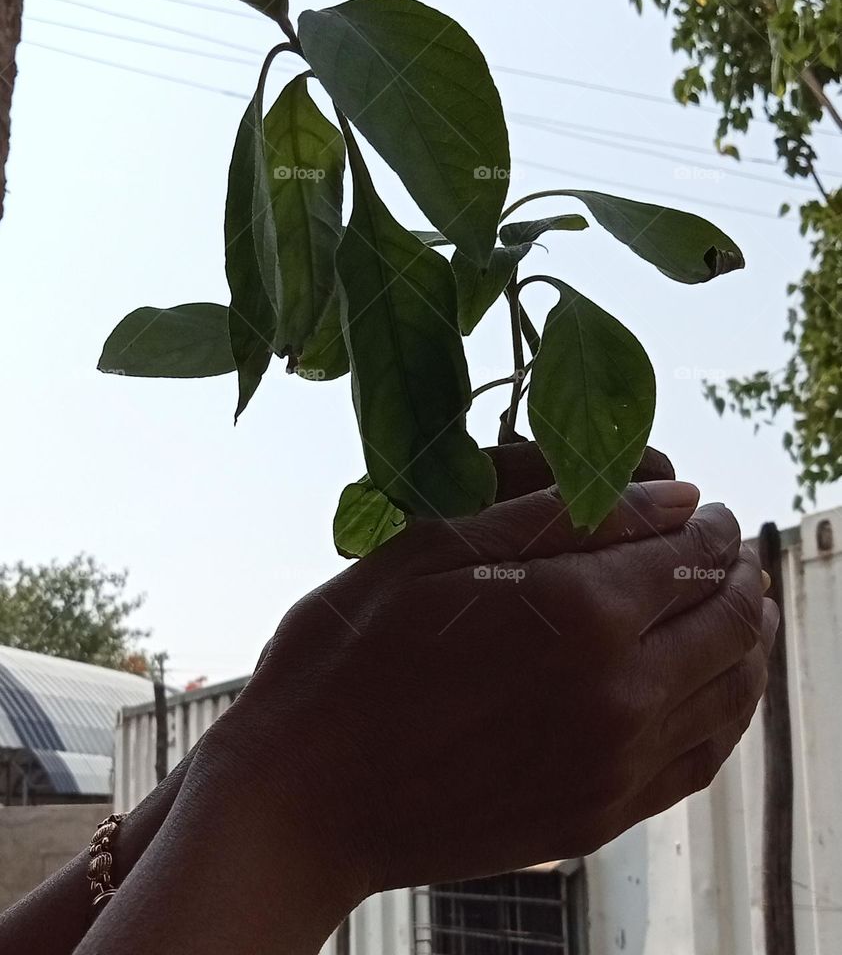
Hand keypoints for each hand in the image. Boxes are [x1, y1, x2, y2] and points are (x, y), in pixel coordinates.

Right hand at [211, 464, 776, 899]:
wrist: (300, 798)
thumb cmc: (348, 652)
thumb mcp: (438, 548)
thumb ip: (560, 514)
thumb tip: (674, 496)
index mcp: (578, 612)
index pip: (688, 554)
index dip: (708, 523)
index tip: (707, 510)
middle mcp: (617, 694)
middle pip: (728, 621)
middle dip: (737, 573)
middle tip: (728, 548)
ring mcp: (612, 767)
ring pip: (730, 694)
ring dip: (746, 640)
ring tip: (735, 609)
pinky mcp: (597, 818)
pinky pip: (699, 761)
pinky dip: (725, 712)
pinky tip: (710, 688)